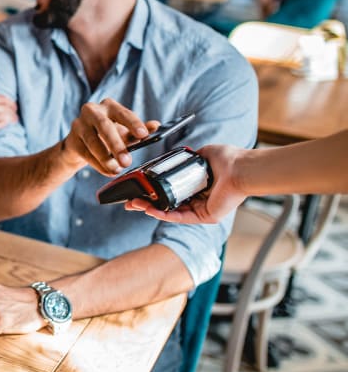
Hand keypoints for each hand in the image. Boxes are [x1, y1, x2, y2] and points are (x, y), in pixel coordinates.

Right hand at [62, 98, 158, 175]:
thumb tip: (156, 126)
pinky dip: (98, 164)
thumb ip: (140, 130)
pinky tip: (107, 171)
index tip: (144, 135)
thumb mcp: (125, 133)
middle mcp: (91, 111)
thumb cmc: (106, 136)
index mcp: (109, 106)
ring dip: (105, 158)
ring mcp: (79, 124)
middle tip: (127, 161)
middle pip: (104, 126)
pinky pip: (85, 153)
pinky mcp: (72, 140)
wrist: (81, 146)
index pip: (123, 113)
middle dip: (117, 145)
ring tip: (116, 169)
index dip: (133, 123)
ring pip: (92, 141)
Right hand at [125, 144, 244, 223]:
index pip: (171, 192)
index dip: (154, 192)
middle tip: (130, 202)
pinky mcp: (205, 216)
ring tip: (134, 204)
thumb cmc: (229, 160)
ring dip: (150, 209)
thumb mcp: (203, 154)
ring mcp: (201, 210)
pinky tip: (149, 209)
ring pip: (170, 212)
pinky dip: (163, 214)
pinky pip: (179, 217)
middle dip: (146, 203)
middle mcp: (199, 200)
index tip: (139, 190)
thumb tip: (178, 156)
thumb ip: (189, 157)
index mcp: (198, 186)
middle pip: (167, 205)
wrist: (241, 168)